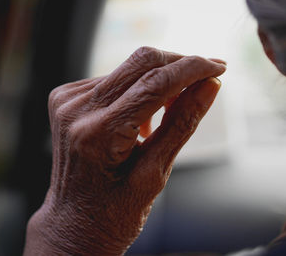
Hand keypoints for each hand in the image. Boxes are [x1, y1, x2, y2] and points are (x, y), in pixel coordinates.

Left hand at [24, 47, 225, 254]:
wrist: (73, 222)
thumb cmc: (114, 210)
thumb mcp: (155, 173)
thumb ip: (182, 124)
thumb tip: (210, 86)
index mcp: (99, 134)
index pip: (156, 83)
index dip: (193, 69)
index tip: (219, 67)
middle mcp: (77, 110)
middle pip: (141, 63)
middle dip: (180, 64)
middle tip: (208, 76)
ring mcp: (67, 101)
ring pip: (129, 68)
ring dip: (160, 79)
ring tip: (175, 106)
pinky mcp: (66, 98)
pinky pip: (114, 79)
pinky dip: (138, 88)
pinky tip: (145, 113)